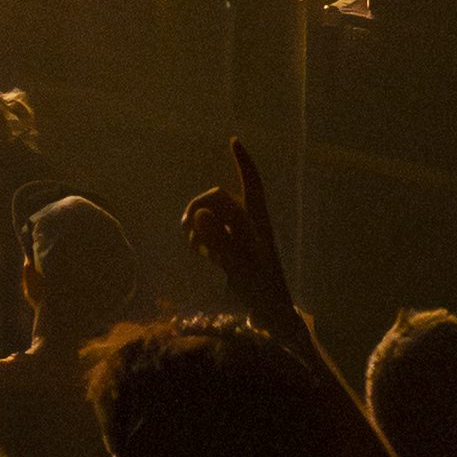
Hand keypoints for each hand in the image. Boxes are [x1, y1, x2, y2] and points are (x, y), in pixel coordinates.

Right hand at [185, 138, 294, 328]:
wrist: (272, 316)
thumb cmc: (263, 292)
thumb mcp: (240, 268)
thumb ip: (220, 241)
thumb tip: (198, 214)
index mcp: (258, 223)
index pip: (252, 185)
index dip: (244, 163)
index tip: (234, 141)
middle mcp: (249, 225)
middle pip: (219, 198)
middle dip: (199, 205)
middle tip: (185, 227)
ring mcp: (240, 237)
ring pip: (212, 215)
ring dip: (198, 225)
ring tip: (195, 248)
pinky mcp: (232, 249)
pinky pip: (211, 233)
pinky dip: (202, 239)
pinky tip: (202, 255)